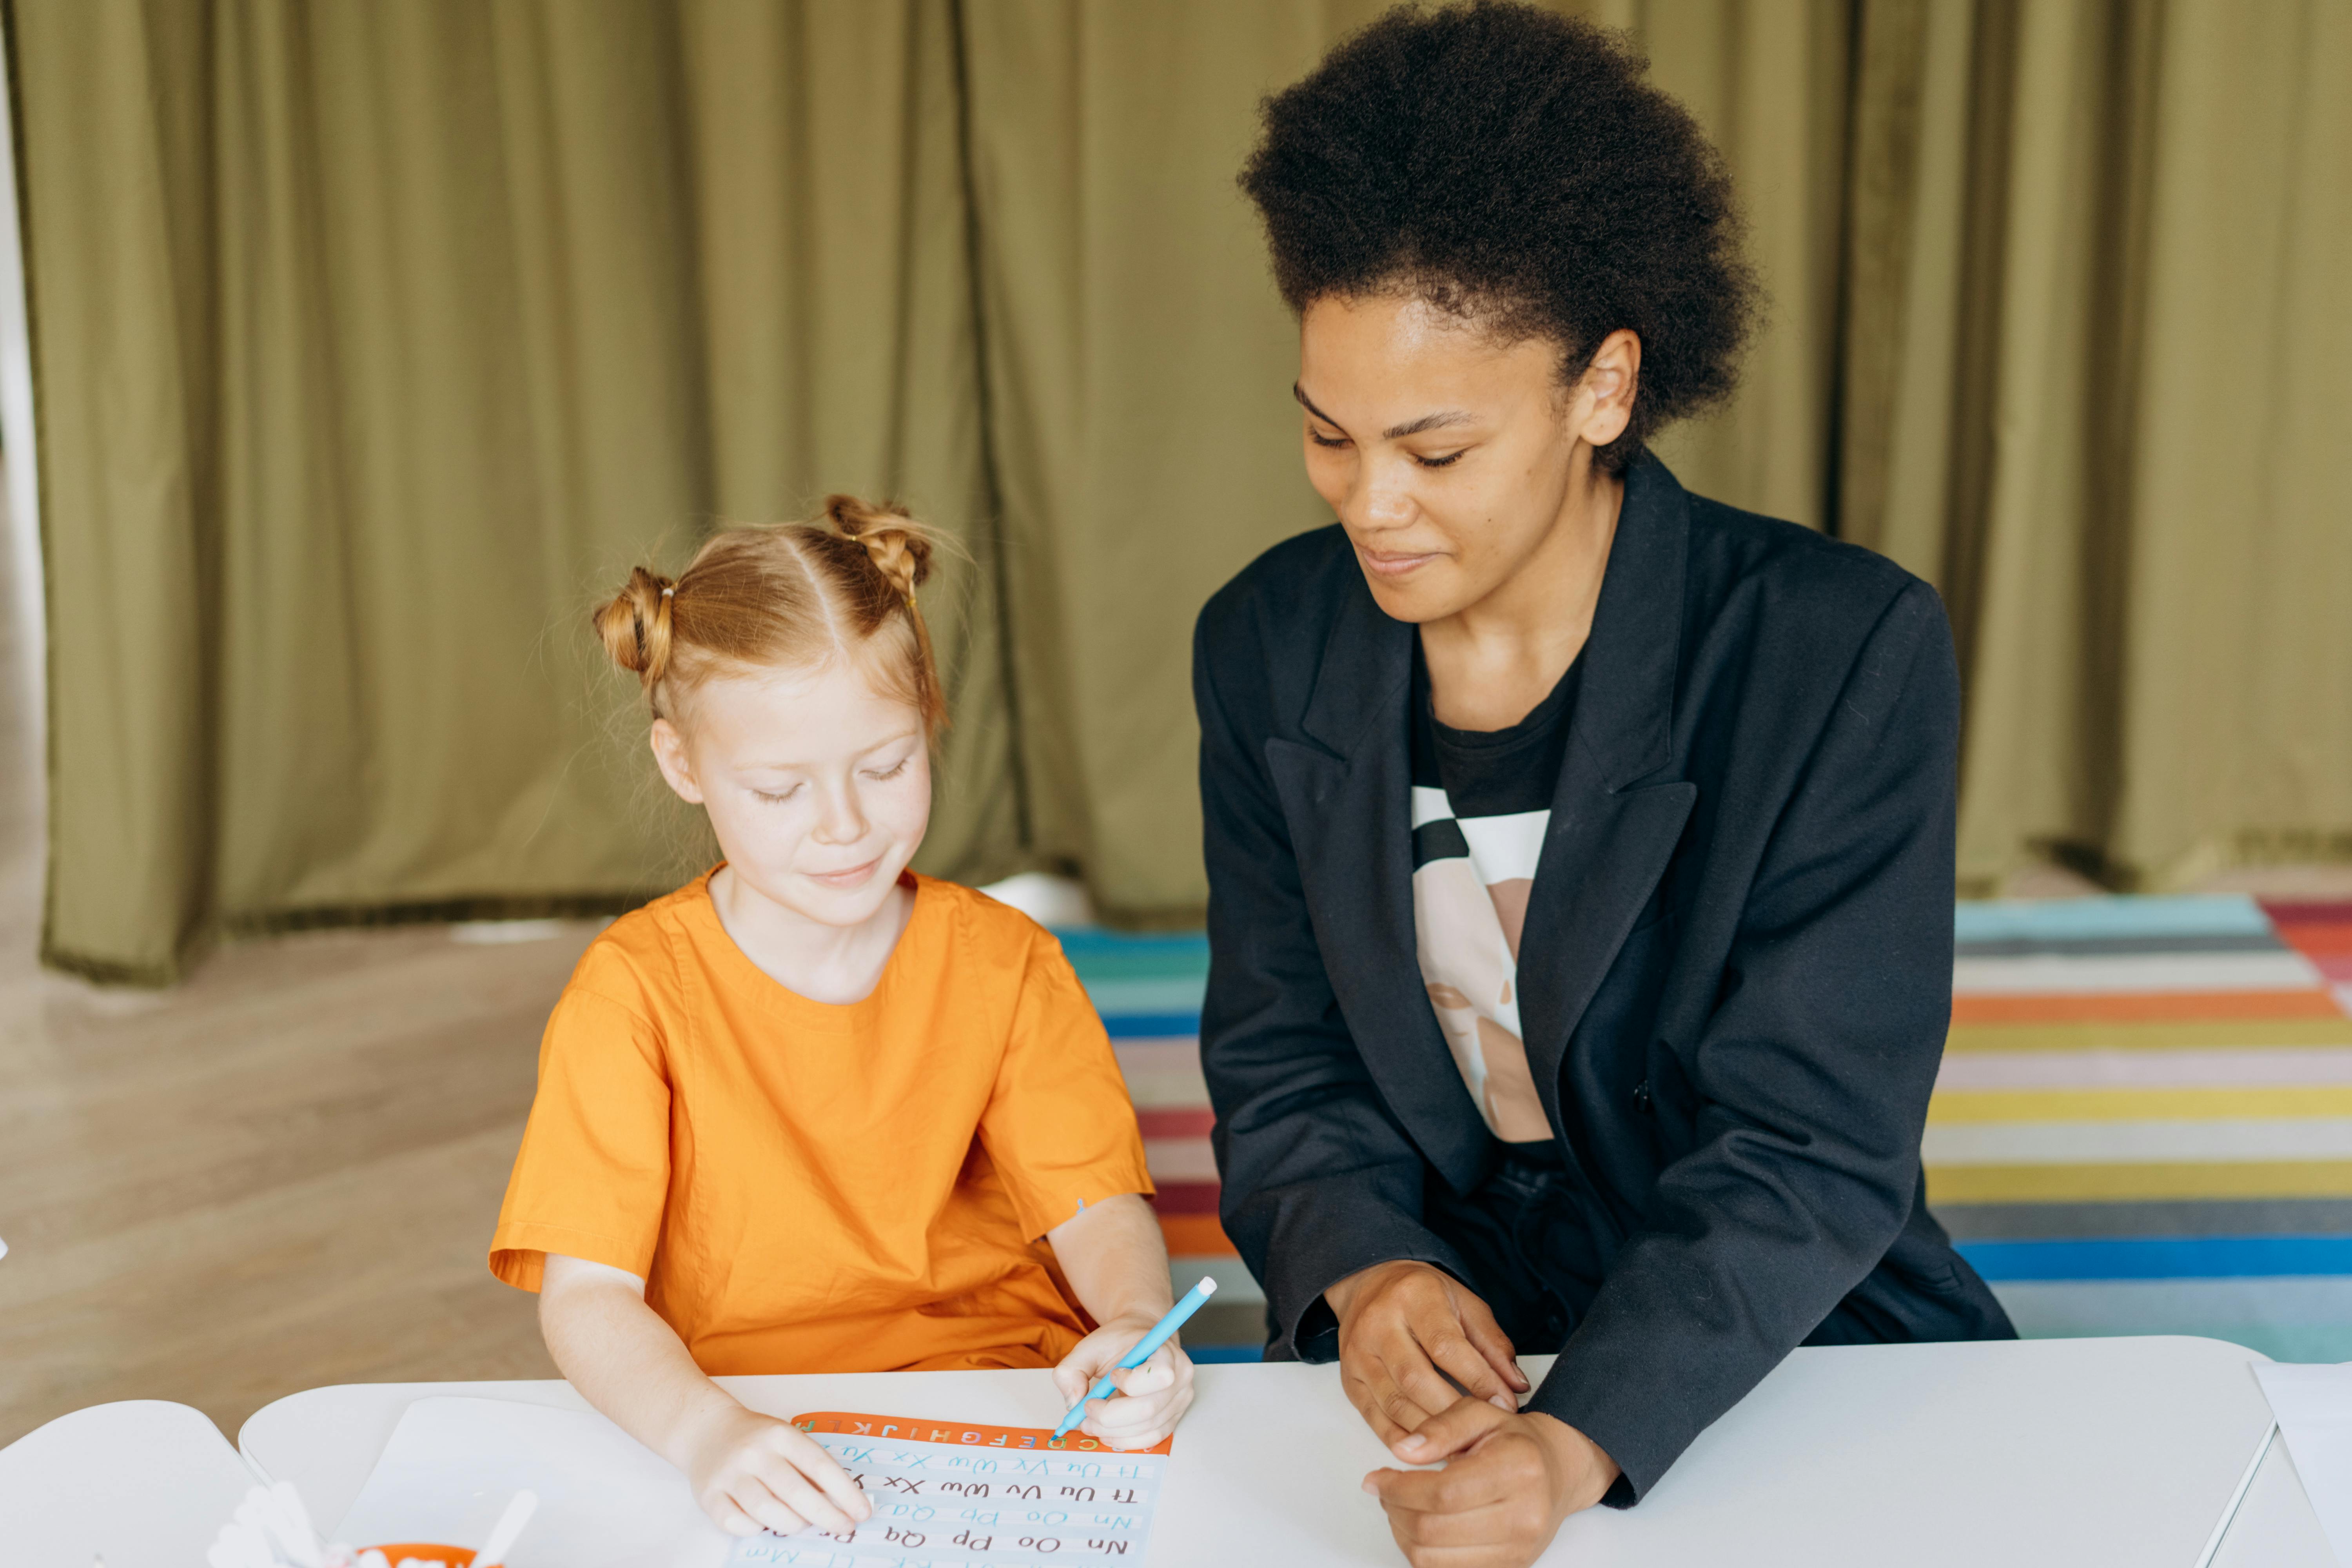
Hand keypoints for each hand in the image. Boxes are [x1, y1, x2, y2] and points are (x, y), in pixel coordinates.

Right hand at [677, 1401, 872, 1537]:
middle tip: (844, 1528)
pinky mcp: (708, 1495)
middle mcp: (754, 1452)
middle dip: (826, 1516)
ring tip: (802, 1524)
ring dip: (792, 1524)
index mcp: (780, 1434)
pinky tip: (764, 1523)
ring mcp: (729, 1474)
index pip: (820, 1466)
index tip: (862, 1512)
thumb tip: (844, 1502)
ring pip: (766, 1511)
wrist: (707, 1430)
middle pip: (795, 1492)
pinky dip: (755, 1529)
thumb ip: (811, 1466)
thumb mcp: (787, 1439)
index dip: (845, 1493)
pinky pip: (736, 1524)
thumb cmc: (757, 1439)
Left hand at [1052, 1313, 1195, 1448]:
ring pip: (1148, 1429)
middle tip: (1085, 1414)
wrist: (1141, 1341)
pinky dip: (1125, 1440)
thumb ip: (1072, 1370)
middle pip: (1148, 1410)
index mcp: (1166, 1353)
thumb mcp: (1090, 1346)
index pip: (1157, 1376)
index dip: (1129, 1383)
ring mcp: (1180, 1400)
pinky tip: (1107, 1432)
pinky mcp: (1174, 1417)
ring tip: (1091, 1423)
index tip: (1110, 1377)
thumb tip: (1073, 1403)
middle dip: (1110, 1417)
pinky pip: (1151, 1438)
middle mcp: (1180, 1377)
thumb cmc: (1119, 1343)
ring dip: (1113, 1432)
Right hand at [1325, 1261, 1526, 1444]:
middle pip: (1416, 1379)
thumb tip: (1517, 1385)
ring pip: (1395, 1403)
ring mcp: (1358, 1353)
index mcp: (1413, 1297)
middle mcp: (1378, 1323)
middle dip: (1454, 1411)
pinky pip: (1373, 1417)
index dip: (1478, 1379)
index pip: (1446, 1346)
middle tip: (1483, 1431)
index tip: (1504, 1404)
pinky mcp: (1348, 1379)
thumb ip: (1492, 1344)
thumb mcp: (1464, 1304)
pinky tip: (1427, 1448)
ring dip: (1431, 1431)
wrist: (1369, 1283)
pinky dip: (1402, 1438)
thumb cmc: (1423, 1295)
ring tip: (1461, 1445)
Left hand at [1365, 1401, 1619, 1567]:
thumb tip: (1404, 1450)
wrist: (1558, 1470)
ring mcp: (1518, 1551)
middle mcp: (1524, 1517)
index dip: (1398, 1489)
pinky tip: (1420, 1528)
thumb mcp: (1481, 1413)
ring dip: (1404, 1535)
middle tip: (1385, 1491)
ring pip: (1434, 1560)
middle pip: (1433, 1530)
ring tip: (1401, 1508)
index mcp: (1518, 1470)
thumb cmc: (1517, 1441)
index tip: (1376, 1479)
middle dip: (1395, 1510)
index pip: (1443, 1492)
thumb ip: (1441, 1427)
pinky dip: (1423, 1555)